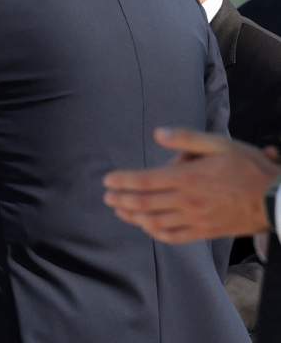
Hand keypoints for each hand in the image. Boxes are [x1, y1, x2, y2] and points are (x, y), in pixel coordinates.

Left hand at [103, 128, 280, 242]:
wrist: (275, 199)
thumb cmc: (248, 167)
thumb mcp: (219, 143)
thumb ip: (186, 138)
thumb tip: (157, 134)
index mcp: (188, 178)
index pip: (145, 181)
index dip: (123, 181)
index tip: (107, 180)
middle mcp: (187, 201)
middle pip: (144, 203)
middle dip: (121, 200)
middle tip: (107, 197)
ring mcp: (195, 219)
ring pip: (154, 222)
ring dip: (133, 217)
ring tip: (119, 211)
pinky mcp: (204, 232)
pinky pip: (173, 237)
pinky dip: (155, 233)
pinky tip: (147, 227)